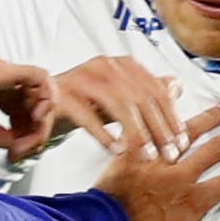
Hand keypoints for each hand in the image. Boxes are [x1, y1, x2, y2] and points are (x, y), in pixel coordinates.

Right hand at [50, 55, 185, 157]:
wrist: (38, 103)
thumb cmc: (82, 102)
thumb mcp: (118, 98)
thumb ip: (146, 93)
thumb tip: (177, 86)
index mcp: (120, 64)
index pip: (155, 89)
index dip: (171, 116)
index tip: (182, 141)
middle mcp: (103, 66)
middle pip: (141, 97)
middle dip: (159, 129)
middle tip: (169, 154)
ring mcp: (82, 79)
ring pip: (119, 105)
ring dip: (137, 133)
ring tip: (147, 156)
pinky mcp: (62, 96)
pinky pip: (87, 116)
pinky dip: (104, 135)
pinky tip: (117, 150)